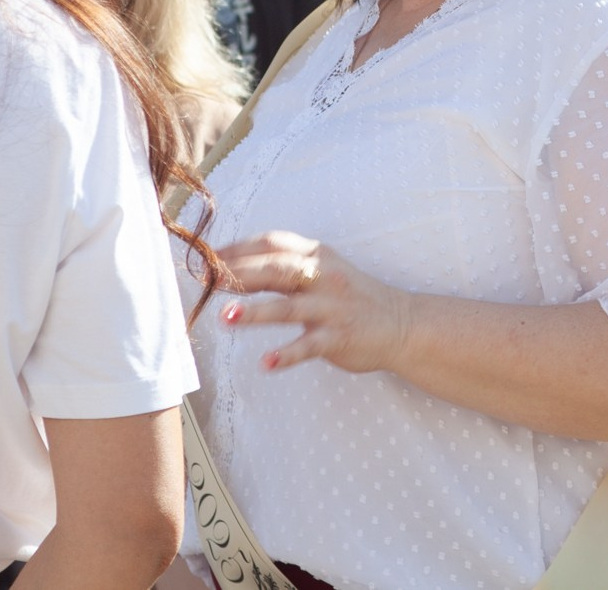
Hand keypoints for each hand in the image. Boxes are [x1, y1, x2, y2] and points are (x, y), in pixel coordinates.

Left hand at [215, 233, 414, 375]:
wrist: (399, 323)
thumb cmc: (348, 297)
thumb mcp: (321, 271)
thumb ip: (284, 268)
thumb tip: (231, 269)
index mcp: (316, 255)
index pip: (273, 243)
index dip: (239, 248)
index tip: (207, 256)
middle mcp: (323, 276)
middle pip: (277, 269)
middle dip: (240, 274)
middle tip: (207, 281)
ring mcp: (332, 307)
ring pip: (289, 307)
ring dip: (256, 312)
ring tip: (226, 318)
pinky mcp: (340, 337)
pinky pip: (310, 346)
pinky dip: (287, 354)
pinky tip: (266, 364)